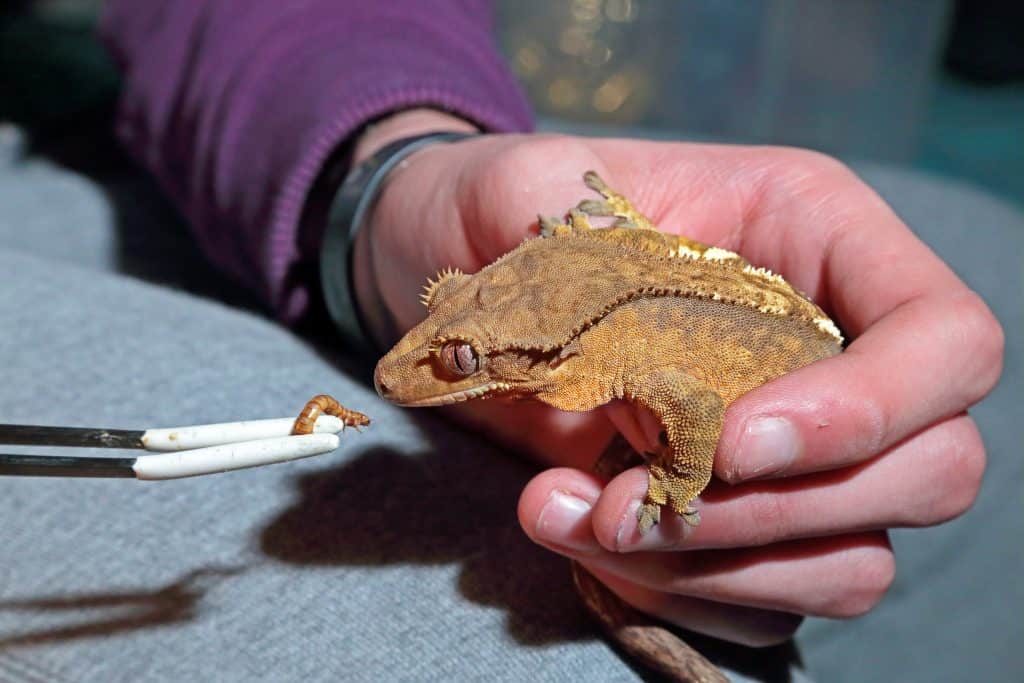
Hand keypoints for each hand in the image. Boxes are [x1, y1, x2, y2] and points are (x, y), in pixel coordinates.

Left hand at [351, 111, 1003, 645]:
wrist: (458, 269)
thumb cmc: (504, 209)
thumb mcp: (527, 191)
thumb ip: (584, 251)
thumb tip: (646, 380)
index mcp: (817, 239)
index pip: (944, 340)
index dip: (867, 410)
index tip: (727, 444)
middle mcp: (829, 348)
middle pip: (928, 470)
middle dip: (771, 513)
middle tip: (624, 501)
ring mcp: (794, 447)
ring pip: (847, 559)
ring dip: (708, 568)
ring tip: (570, 516)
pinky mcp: (738, 514)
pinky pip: (765, 600)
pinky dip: (674, 594)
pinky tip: (574, 538)